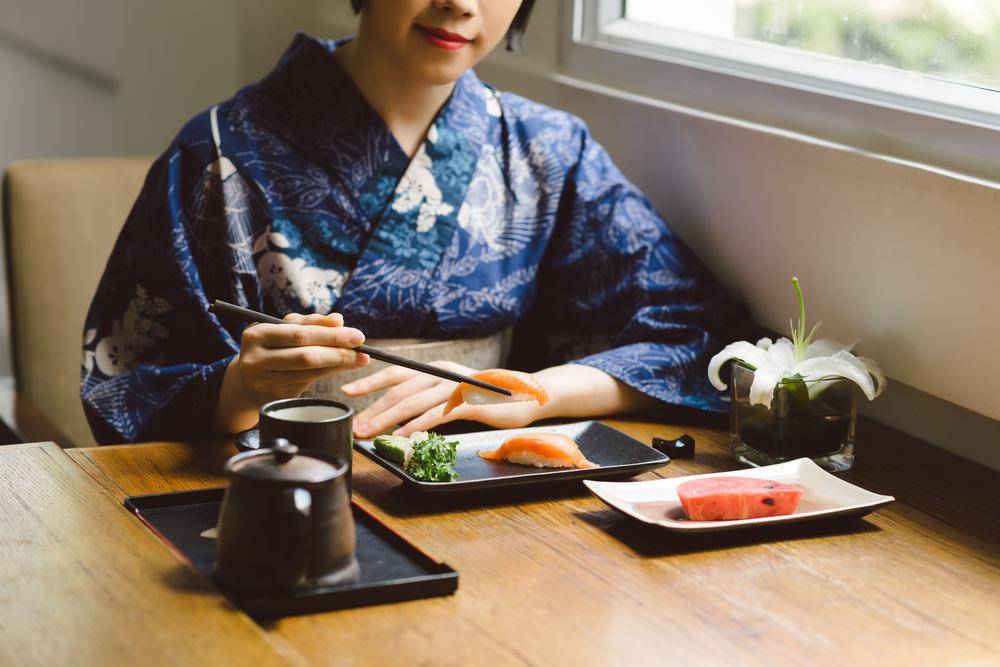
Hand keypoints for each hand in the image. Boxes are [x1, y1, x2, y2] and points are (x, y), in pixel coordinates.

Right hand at [237, 312, 370, 405]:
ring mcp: (264, 382)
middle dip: (339, 352)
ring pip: (310, 373)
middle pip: (307, 356)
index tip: (357, 336)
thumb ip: (312, 323)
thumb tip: (338, 320)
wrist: (248, 380)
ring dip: (339, 365)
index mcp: (256, 335)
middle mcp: (255, 360)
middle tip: (363, 350)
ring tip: (359, 359)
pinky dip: (328, 375)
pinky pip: (308, 384)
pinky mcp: (274, 399)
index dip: (332, 336)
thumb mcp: (285, 328)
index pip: (300, 334)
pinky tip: (341, 368)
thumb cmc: (273, 346)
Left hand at [342, 361, 545, 438]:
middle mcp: (441, 373)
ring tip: (370, 433)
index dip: (370, 381)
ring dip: (388, 418)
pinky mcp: (469, 403)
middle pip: (400, 389)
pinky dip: (418, 424)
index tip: (348, 392)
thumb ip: (428, 398)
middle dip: (373, 408)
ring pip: (414, 401)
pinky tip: (403, 434)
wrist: (525, 396)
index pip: (396, 372)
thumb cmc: (484, 398)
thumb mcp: (451, 395)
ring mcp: (455, 386)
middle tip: (355, 425)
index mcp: (434, 369)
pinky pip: (437, 413)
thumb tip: (395, 413)